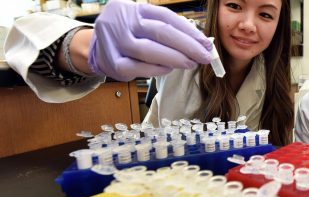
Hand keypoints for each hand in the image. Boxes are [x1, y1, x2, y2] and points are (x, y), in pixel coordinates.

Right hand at [88, 0, 212, 80]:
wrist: (95, 45)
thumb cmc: (129, 33)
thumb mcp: (144, 22)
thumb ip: (167, 29)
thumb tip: (199, 42)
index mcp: (135, 9)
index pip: (166, 17)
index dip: (189, 31)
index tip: (206, 43)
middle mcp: (123, 22)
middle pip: (160, 32)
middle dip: (187, 46)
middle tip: (204, 56)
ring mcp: (115, 41)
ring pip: (148, 51)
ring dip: (174, 58)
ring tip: (190, 63)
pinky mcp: (112, 63)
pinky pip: (137, 68)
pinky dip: (156, 69)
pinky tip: (169, 69)